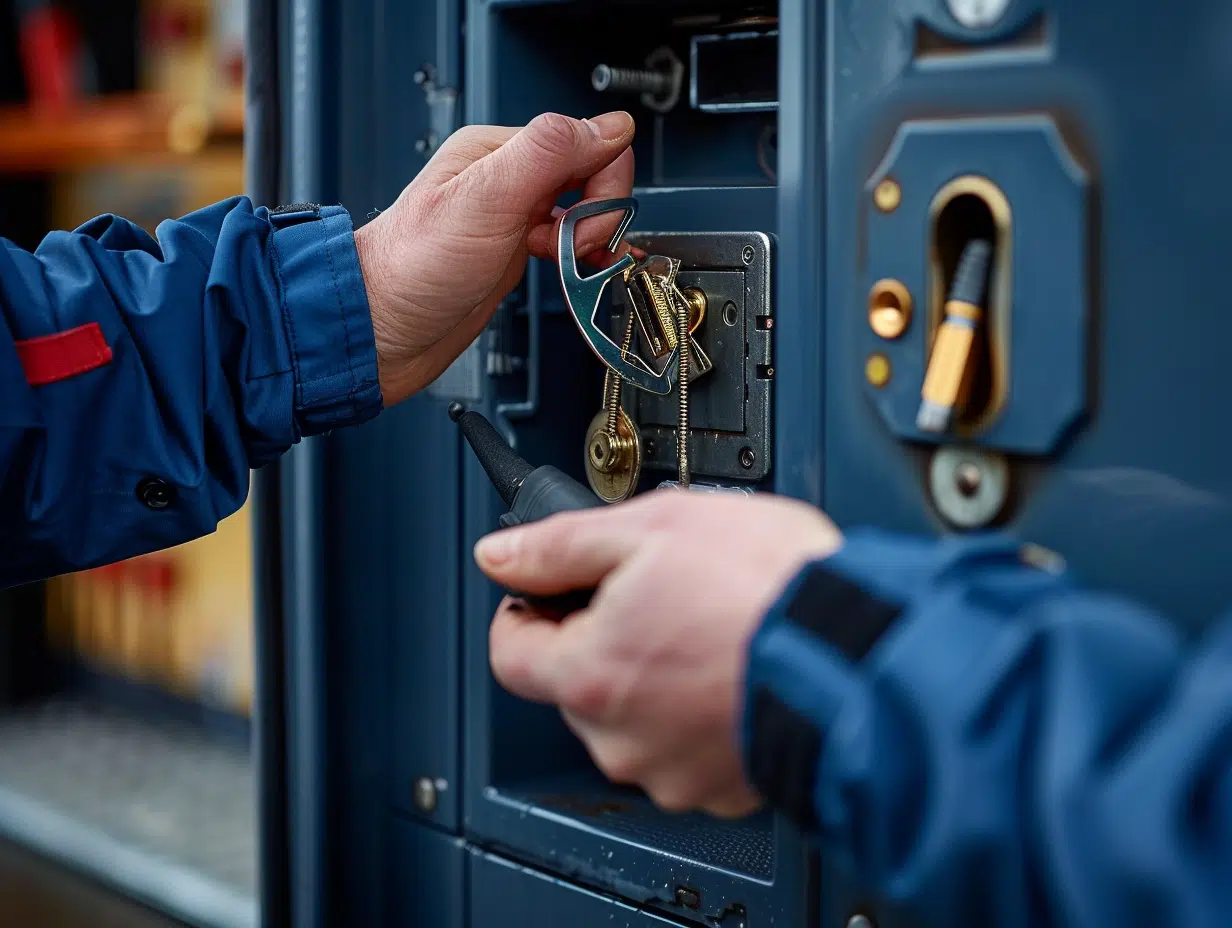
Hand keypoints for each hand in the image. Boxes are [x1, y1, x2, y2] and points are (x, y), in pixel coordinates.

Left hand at [354, 111, 636, 404]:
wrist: (383, 331)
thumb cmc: (413, 268)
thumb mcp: (485, 199)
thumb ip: (548, 153)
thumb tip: (609, 127)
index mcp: (499, 151)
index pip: (587, 141)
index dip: (600, 188)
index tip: (581, 230)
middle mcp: (509, 177)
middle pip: (592, 175)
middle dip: (597, 217)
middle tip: (573, 250)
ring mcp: (515, 215)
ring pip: (585, 211)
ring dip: (592, 240)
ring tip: (567, 264)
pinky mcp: (517, 250)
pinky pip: (570, 241)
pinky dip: (582, 258)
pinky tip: (572, 273)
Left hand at [474, 490, 843, 816]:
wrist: (864, 655)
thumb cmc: (770, 589)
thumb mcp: (655, 527)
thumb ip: (561, 545)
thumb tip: (502, 554)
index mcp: (592, 675)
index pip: (510, 653)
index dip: (526, 610)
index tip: (551, 591)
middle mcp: (623, 739)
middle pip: (578, 684)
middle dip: (607, 637)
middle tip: (661, 592)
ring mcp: (675, 771)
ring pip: (636, 717)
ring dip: (658, 676)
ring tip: (712, 626)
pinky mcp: (725, 788)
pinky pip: (689, 746)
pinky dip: (702, 710)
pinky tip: (736, 666)